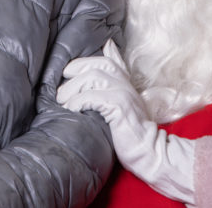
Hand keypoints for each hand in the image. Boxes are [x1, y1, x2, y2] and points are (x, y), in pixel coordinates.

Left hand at [57, 40, 196, 203]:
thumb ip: (112, 91)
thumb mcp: (122, 105)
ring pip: (92, 77)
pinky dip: (78, 101)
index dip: (83, 63)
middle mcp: (125, 83)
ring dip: (73, 88)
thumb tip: (100, 71)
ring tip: (62, 101)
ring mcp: (123, 93)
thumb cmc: (131, 132)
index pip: (105, 60)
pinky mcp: (119, 106)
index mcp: (125, 82)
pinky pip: (93, 96)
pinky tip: (71, 109)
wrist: (149, 150)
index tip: (68, 71)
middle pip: (96, 65)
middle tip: (61, 90)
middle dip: (75, 72)